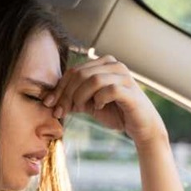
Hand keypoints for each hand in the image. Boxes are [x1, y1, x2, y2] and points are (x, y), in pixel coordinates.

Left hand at [44, 55, 165, 145]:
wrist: (141, 127)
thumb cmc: (116, 113)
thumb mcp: (90, 104)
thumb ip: (74, 98)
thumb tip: (51, 101)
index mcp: (103, 64)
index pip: (74, 70)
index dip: (59, 87)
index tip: (49, 104)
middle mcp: (114, 65)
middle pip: (80, 74)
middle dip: (66, 94)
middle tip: (60, 111)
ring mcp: (124, 76)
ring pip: (93, 79)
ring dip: (80, 97)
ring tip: (80, 109)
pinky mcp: (130, 90)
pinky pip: (108, 90)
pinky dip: (99, 100)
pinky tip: (99, 108)